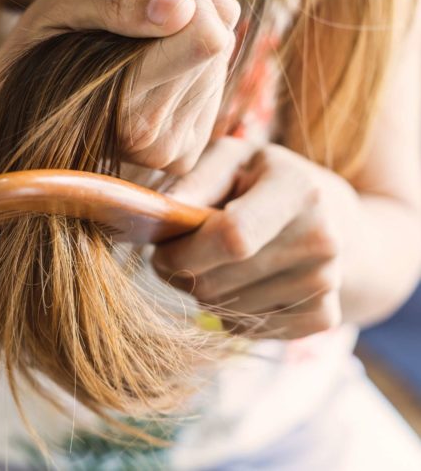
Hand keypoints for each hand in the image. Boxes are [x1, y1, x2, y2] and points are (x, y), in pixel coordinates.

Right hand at [0, 0, 238, 175]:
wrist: (23, 118)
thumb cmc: (40, 53)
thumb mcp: (63, 7)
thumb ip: (118, 1)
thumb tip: (181, 9)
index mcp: (120, 100)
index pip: (206, 38)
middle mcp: (148, 137)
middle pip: (217, 46)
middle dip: (186, 20)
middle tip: (137, 26)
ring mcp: (166, 153)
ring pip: (218, 67)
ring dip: (186, 45)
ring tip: (137, 54)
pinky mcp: (180, 157)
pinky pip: (214, 94)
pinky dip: (190, 75)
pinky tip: (151, 77)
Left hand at [152, 138, 362, 338]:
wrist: (331, 217)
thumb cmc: (262, 181)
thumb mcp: (232, 161)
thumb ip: (196, 181)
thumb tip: (163, 212)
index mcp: (297, 190)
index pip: (232, 236)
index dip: (183, 251)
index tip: (161, 249)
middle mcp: (321, 238)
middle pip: (220, 282)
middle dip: (182, 275)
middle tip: (177, 256)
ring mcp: (326, 282)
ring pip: (227, 311)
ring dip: (204, 294)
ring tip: (213, 264)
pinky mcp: (323, 316)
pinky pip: (248, 331)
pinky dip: (229, 315)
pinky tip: (240, 284)